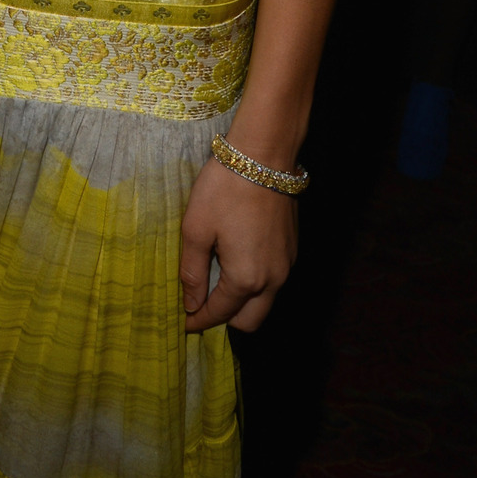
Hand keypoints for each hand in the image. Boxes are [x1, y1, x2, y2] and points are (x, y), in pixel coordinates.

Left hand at [179, 155, 297, 333]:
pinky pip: (273, 281)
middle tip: (201, 304)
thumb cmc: (224, 189)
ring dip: (241, 301)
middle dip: (224, 319)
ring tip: (215, 281)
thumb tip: (191, 303)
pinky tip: (236, 261)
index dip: (199, 321)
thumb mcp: (196, 228)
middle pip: (249, 321)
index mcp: (246, 278)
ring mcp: (287, 265)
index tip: (183, 322)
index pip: (220, 314)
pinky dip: (255, 283)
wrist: (264, 155)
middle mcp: (273, 279)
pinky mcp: (292, 249)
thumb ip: (192, 271)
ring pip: (265, 302)